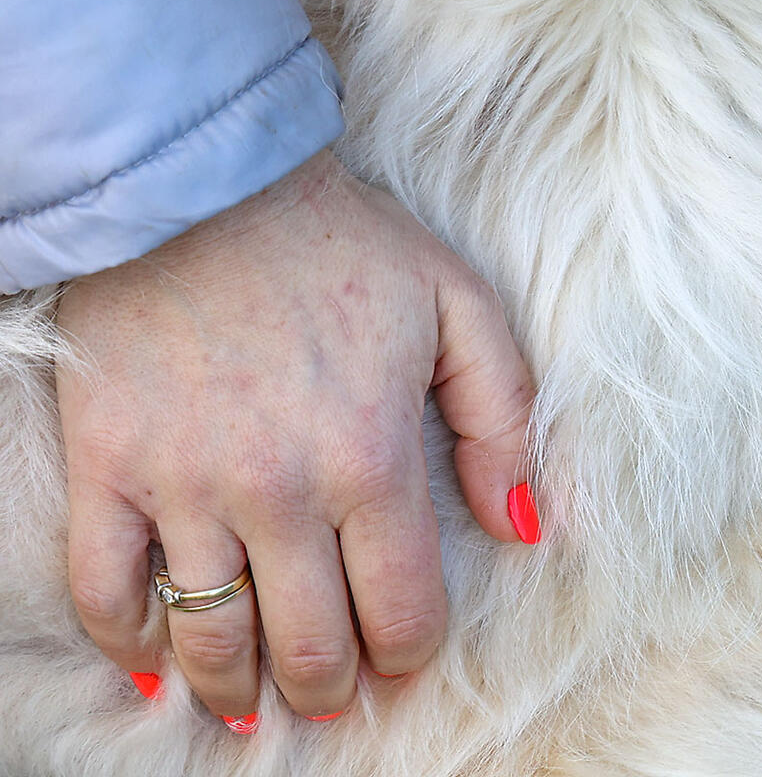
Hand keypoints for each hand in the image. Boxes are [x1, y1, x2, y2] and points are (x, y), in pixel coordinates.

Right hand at [54, 151, 536, 726]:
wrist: (209, 187)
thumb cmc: (346, 244)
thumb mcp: (462, 308)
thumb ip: (502, 420)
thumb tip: (525, 527)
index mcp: (372, 457)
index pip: (400, 607)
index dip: (408, 652)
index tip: (406, 658)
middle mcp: (279, 490)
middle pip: (308, 643)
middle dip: (330, 685)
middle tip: (337, 692)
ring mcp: (185, 485)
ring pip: (211, 636)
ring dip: (239, 688)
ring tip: (258, 703)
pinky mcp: (108, 469)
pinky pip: (107, 590)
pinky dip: (129, 644)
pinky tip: (157, 665)